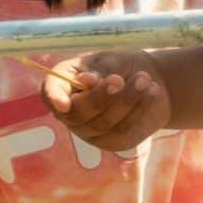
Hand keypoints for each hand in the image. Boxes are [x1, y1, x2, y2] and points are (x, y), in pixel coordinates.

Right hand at [44, 51, 170, 153]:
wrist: (148, 81)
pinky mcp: (113, 141)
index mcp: (63, 85)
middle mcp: (71, 113)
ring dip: (125, 100)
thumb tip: (86, 81)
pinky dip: (139, 109)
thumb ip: (98, 71)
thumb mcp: (110, 61)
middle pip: (78, 113)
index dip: (54, 98)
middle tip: (120, 79)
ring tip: (145, 79)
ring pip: (102, 123)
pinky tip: (152, 92)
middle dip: (101, 96)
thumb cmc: (121, 66)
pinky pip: (123, 130)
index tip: (63, 103)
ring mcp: (90, 131)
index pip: (50, 93)